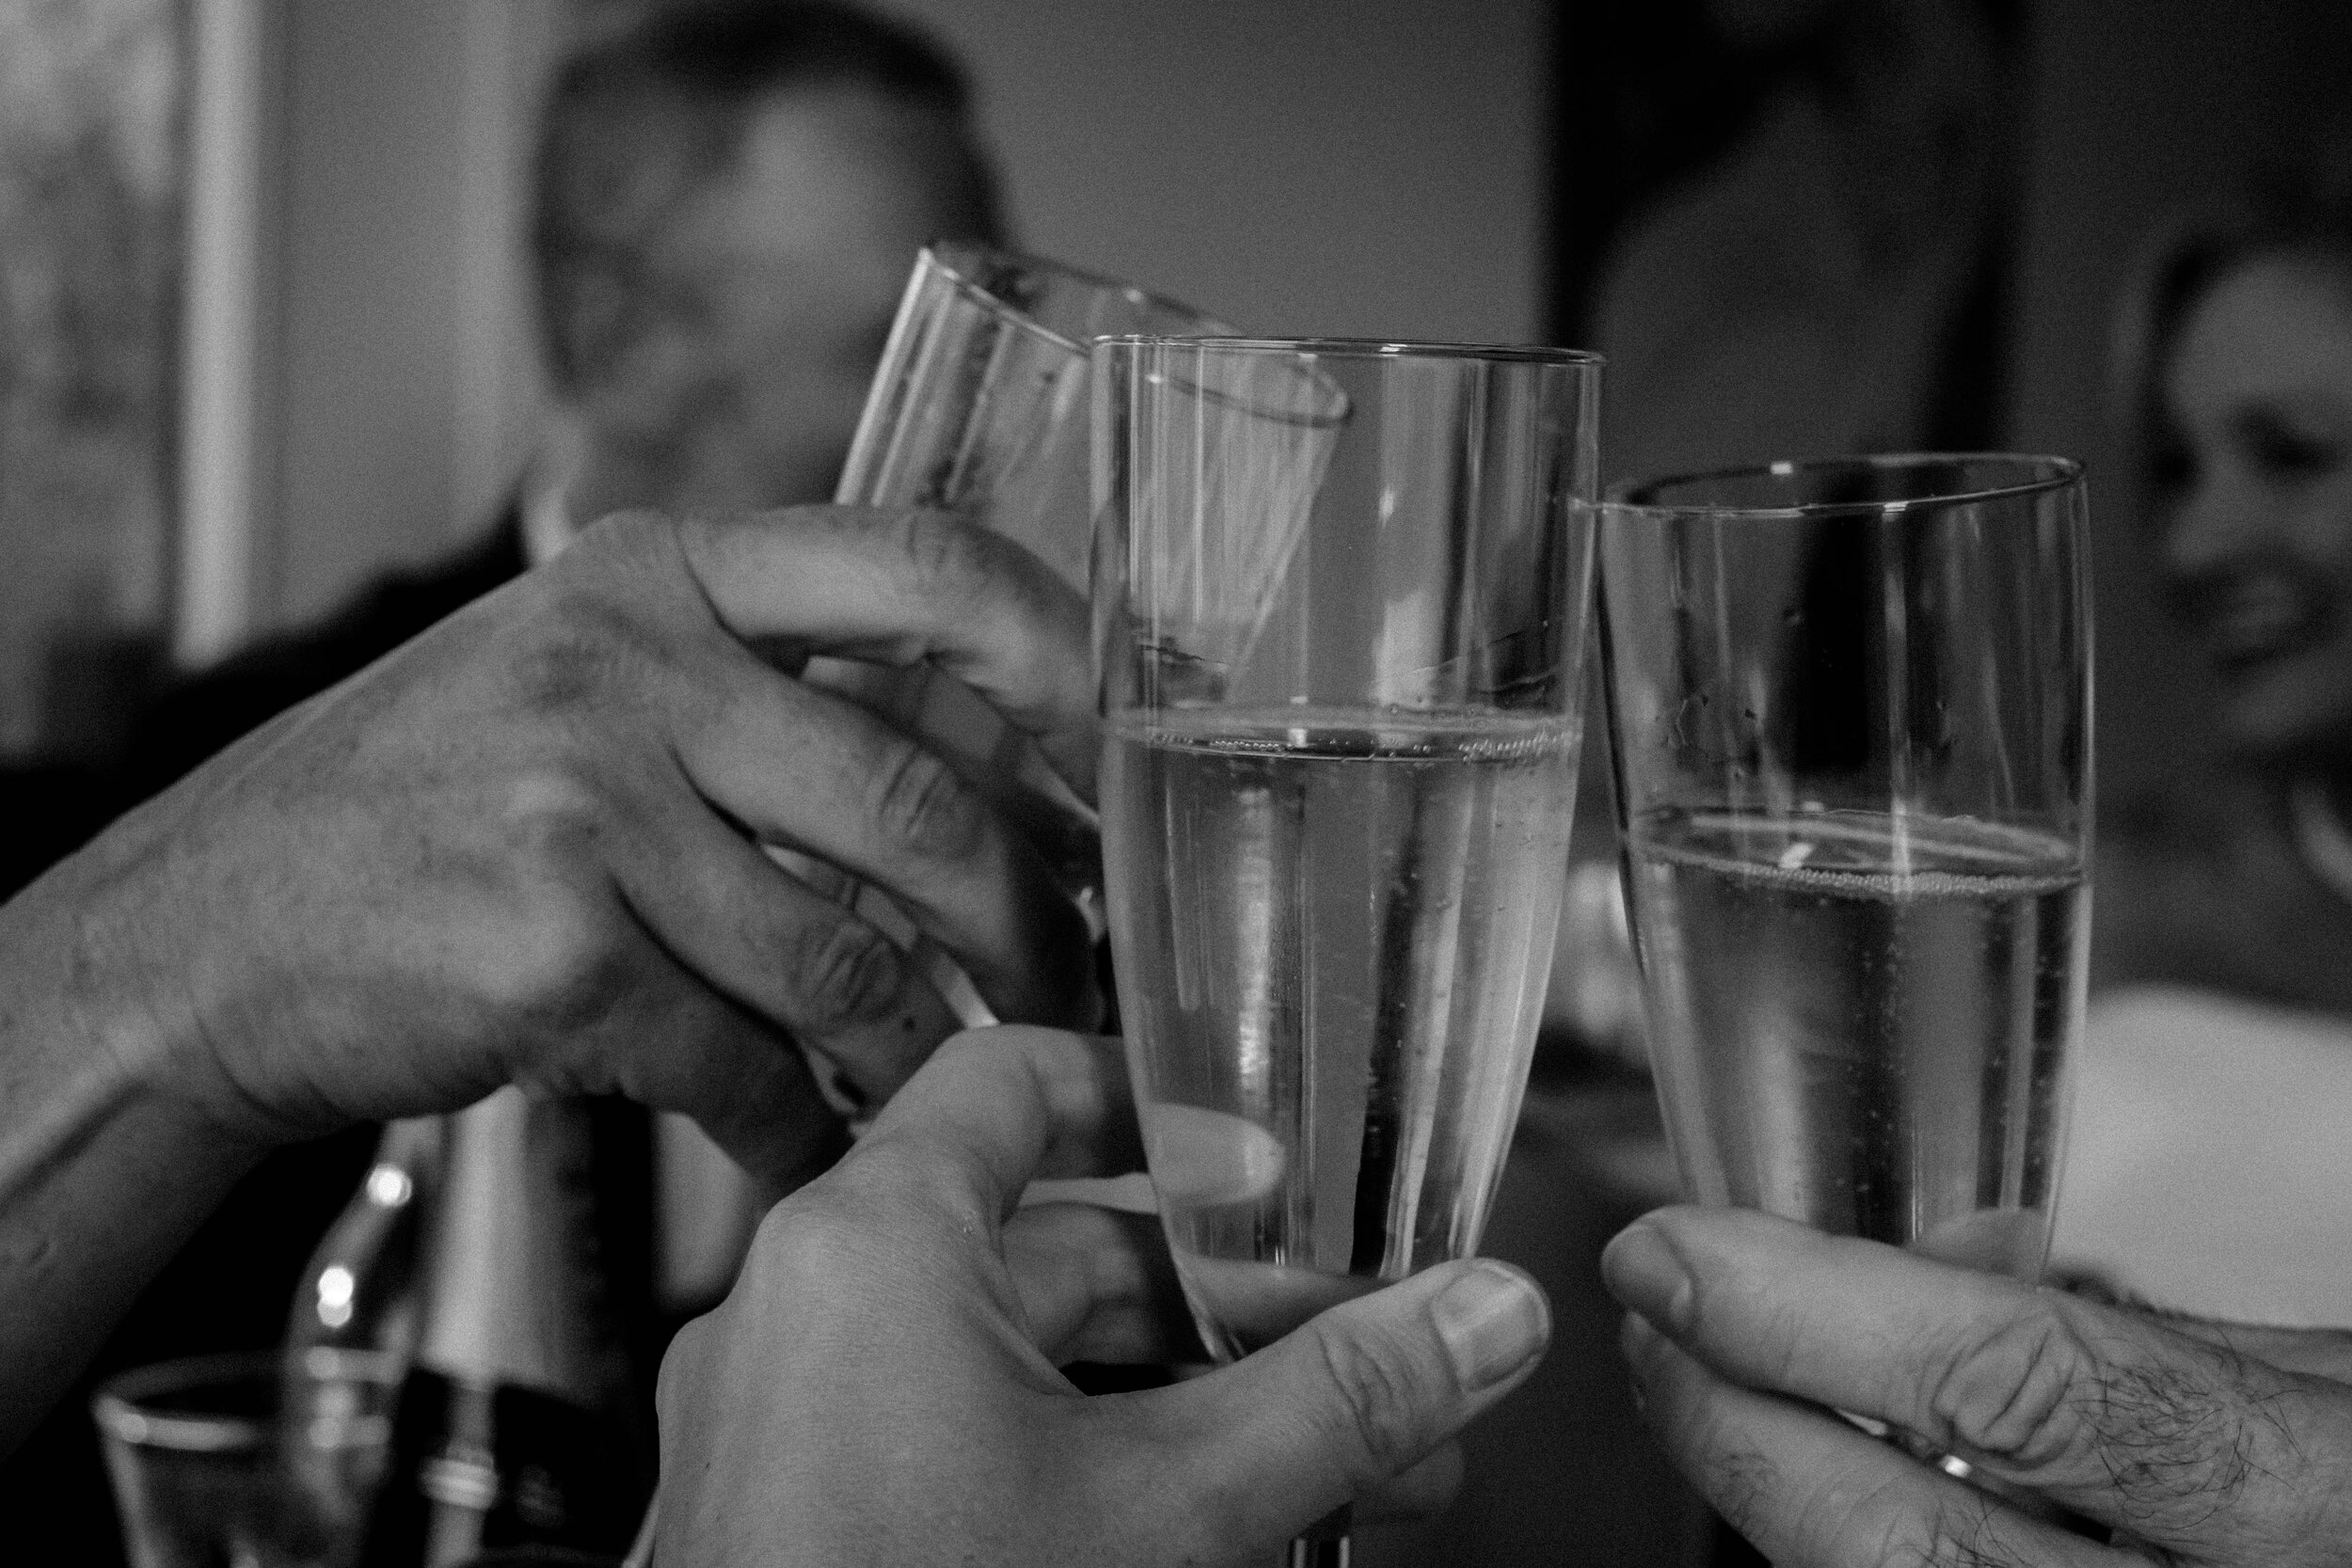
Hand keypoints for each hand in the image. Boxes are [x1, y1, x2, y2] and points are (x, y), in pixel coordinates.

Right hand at [32, 506, 1100, 1184]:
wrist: (213, 929)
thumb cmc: (426, 805)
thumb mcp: (572, 669)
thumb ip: (746, 678)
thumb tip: (967, 758)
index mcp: (661, 574)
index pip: (921, 566)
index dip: (1059, 652)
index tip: (1130, 742)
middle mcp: (629, 666)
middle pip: (918, 802)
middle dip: (1025, 921)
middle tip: (1071, 986)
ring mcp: (588, 804)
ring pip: (846, 956)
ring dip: (924, 1049)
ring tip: (952, 1089)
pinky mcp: (557, 954)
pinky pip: (744, 1062)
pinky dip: (801, 1127)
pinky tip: (817, 1152)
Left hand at [655, 1025, 1553, 1566]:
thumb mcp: (1168, 1509)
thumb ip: (1340, 1397)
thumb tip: (1480, 1316)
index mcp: (866, 1248)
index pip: (1013, 1080)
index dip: (1150, 1103)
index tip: (1261, 1153)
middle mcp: (800, 1319)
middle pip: (1051, 1250)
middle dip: (1228, 1309)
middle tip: (1354, 1347)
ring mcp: (787, 1434)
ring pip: (1022, 1375)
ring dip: (1179, 1406)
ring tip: (1327, 1469)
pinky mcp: (800, 1526)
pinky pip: (959, 1453)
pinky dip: (1083, 1469)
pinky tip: (1214, 1535)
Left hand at [1601, 1206, 2351, 1564]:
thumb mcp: (2324, 1388)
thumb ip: (2143, 1350)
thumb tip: (1920, 1285)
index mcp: (2326, 1486)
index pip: (2035, 1385)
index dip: (1819, 1314)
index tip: (1676, 1249)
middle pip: (1920, 1553)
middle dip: (1743, 1434)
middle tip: (1657, 1327)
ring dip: (1773, 1510)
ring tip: (1709, 1402)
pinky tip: (1818, 1502)